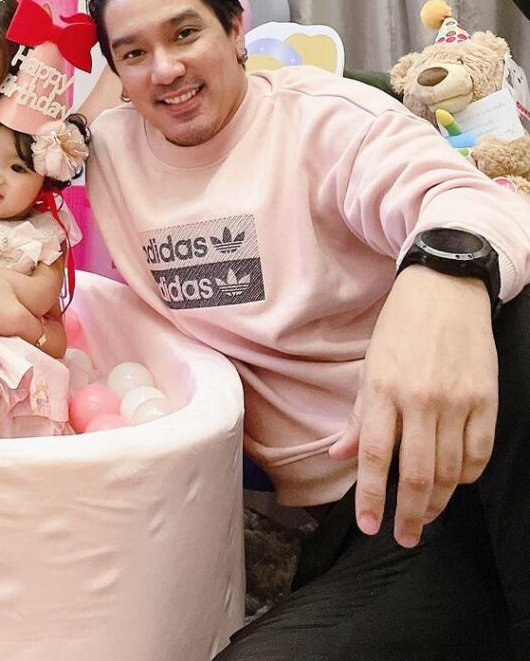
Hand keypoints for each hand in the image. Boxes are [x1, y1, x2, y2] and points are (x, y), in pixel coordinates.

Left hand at [328, 266, 496, 547]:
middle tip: (403, 536)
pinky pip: (479, 453)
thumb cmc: (400, 328)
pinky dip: (467, 476)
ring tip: (426, 516)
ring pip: (452, 470)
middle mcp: (420, 400)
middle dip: (410, 513)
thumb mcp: (369, 366)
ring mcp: (457, 402)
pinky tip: (455, 483)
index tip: (369, 525)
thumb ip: (358, 416)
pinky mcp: (487, 400)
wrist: (445, 291)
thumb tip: (339, 455)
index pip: (375, 456)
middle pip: (418, 473)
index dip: (371, 496)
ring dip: (439, 501)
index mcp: (383, 390)